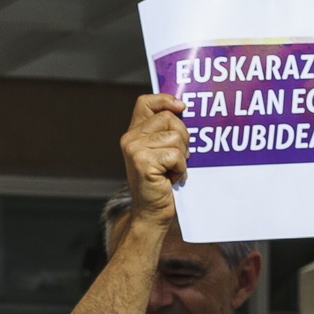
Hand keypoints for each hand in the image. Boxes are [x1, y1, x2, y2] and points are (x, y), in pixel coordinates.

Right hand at [118, 94, 187, 221]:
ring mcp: (134, 150)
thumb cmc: (161, 184)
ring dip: (182, 157)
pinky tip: (171, 179)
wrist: (151, 213)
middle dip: (183, 137)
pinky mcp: (143, 162)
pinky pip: (175, 155)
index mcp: (134, 133)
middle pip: (169, 118)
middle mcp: (130, 139)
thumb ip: (165, 132)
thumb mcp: (162, 152)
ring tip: (172, 170)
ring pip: (175, 137)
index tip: (181, 107)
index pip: (146, 102)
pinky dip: (180, 168)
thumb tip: (182, 108)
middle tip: (177, 158)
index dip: (165, 100)